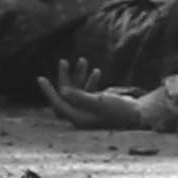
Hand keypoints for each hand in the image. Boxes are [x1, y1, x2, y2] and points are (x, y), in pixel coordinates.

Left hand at [38, 71, 157, 130]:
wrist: (137, 114)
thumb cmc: (119, 110)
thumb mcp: (99, 102)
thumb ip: (80, 97)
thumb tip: (62, 91)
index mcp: (78, 117)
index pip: (58, 104)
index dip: (48, 91)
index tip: (40, 78)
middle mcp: (80, 114)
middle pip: (66, 95)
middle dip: (64, 78)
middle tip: (63, 61)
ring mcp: (88, 109)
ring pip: (77, 90)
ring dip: (79, 76)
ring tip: (83, 60)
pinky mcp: (97, 104)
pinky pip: (88, 90)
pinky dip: (90, 81)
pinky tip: (97, 71)